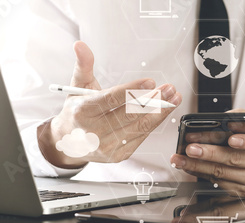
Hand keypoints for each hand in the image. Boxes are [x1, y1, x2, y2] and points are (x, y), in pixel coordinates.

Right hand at [38, 41, 181, 168]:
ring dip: (160, 112)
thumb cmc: (77, 111)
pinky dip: (154, 123)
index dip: (132, 91)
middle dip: (152, 101)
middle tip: (168, 89)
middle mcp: (94, 132)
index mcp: (82, 112)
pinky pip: (141, 137)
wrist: (70, 143)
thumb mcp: (77, 87)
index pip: (111, 100)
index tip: (151, 82)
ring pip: (139, 127)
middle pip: (128, 114)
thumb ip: (83, 66)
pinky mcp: (118, 155)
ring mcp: (107, 146)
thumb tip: (80, 45)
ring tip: (174, 98)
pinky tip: (164, 111)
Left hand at [170, 110, 244, 197]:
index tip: (231, 139)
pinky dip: (202, 174)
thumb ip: (241, 120)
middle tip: (191, 148)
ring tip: (181, 159)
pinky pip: (220, 183)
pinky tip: (189, 167)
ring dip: (198, 166)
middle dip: (210, 154)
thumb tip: (222, 119)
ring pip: (223, 174)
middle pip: (235, 160)